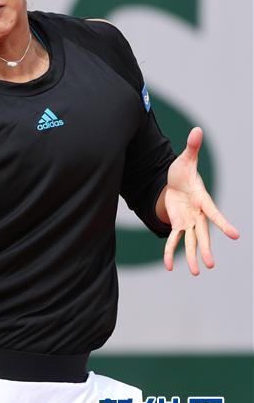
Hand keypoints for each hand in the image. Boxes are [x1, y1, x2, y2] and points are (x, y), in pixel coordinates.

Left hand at [162, 127, 239, 274]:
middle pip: (204, 234)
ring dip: (192, 256)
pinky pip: (174, 240)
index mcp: (203, 200)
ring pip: (192, 241)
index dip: (224, 224)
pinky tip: (167, 266)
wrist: (174, 182)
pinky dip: (170, 252)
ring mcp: (189, 221)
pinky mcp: (178, 224)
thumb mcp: (186, 159)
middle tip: (210, 265)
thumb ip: (192, 147)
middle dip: (206, 249)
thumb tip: (197, 129)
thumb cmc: (183, 171)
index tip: (236, 236)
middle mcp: (198, 214)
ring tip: (196, 273)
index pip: (214, 214)